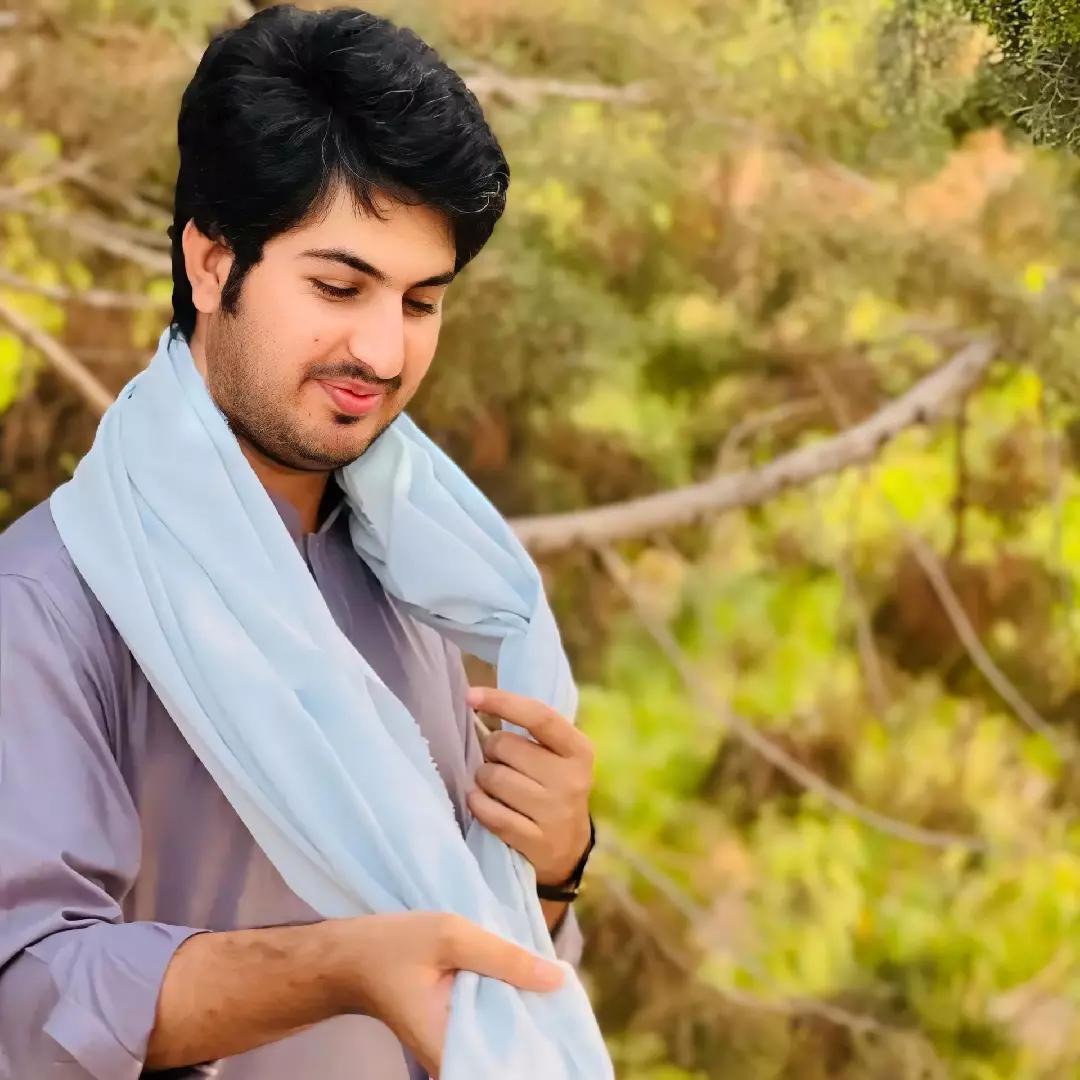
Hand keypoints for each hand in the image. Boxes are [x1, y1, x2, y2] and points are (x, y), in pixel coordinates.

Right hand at [338, 912, 564, 1078]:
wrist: (352, 956)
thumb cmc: (395, 946)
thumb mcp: (452, 936)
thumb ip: (504, 957)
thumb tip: (559, 979)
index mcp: (448, 1048)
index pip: (507, 1065)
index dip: (539, 1046)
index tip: (562, 1022)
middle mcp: (452, 1059)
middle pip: (511, 1051)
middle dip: (537, 1023)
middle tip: (558, 993)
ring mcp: (453, 1048)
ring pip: (504, 1036)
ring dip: (524, 1011)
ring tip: (544, 986)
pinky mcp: (455, 1032)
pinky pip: (492, 1025)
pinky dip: (508, 1005)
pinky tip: (522, 986)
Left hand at [464, 686, 594, 885]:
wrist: (569, 848)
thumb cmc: (552, 787)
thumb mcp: (558, 756)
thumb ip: (531, 729)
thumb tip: (477, 698)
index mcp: (578, 749)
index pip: (538, 716)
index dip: (501, 701)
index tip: (469, 695)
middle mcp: (571, 779)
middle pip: (505, 746)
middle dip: (491, 751)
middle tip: (499, 762)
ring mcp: (556, 812)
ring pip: (493, 778)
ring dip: (483, 780)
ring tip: (496, 786)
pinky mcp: (537, 842)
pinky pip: (491, 813)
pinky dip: (478, 804)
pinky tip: (482, 802)